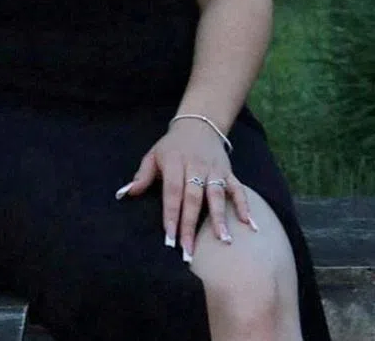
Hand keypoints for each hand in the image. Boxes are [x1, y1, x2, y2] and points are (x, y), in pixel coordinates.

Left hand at [115, 121, 255, 262]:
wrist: (198, 124)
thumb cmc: (172, 146)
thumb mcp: (154, 155)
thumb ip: (142, 175)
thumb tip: (125, 194)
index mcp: (174, 162)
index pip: (172, 192)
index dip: (171, 215)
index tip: (170, 239)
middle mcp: (195, 166)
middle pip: (193, 198)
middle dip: (191, 225)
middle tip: (189, 251)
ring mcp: (214, 169)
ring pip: (217, 195)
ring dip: (219, 218)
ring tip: (223, 240)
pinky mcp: (228, 171)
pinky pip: (238, 188)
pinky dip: (244, 205)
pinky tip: (249, 224)